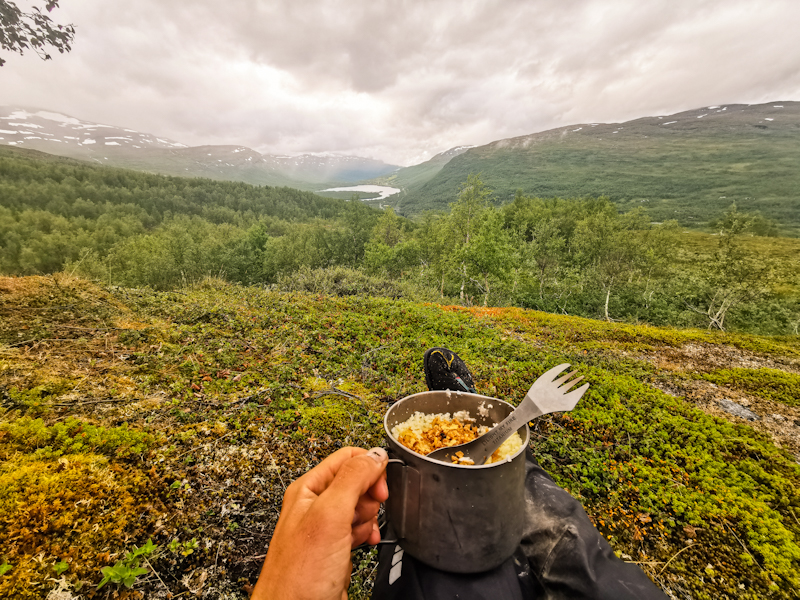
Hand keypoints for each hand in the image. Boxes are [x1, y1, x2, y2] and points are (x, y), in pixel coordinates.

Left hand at [251, 446, 388, 599]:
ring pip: (362, 506)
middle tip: (362, 514)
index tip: (380, 487)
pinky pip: (361, 529)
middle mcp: (316, 505)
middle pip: (358, 481)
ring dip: (369, 518)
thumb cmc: (298, 575)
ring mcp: (326, 527)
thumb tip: (375, 455)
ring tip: (357, 533)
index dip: (369, 468)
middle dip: (369, 498)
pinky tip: (365, 542)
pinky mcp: (336, 548)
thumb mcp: (329, 515)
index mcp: (309, 488)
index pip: (347, 458)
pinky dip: (368, 534)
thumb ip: (352, 479)